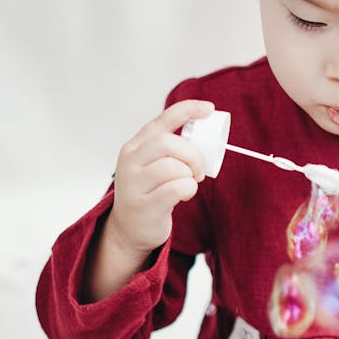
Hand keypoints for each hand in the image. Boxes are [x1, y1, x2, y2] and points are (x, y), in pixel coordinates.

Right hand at [106, 99, 213, 257]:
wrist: (129, 229)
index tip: (209, 109)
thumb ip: (170, 149)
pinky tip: (184, 195)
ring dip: (190, 176)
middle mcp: (130, 161)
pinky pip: (177, 189)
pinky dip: (188, 190)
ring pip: (174, 167)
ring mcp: (134, 184)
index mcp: (135, 146)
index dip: (187, 110)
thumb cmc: (149, 192)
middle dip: (193, 155)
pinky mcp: (144, 206)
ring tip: (188, 183)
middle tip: (199, 170)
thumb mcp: (151, 165)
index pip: (161, 120)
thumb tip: (205, 135)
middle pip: (168, 143)